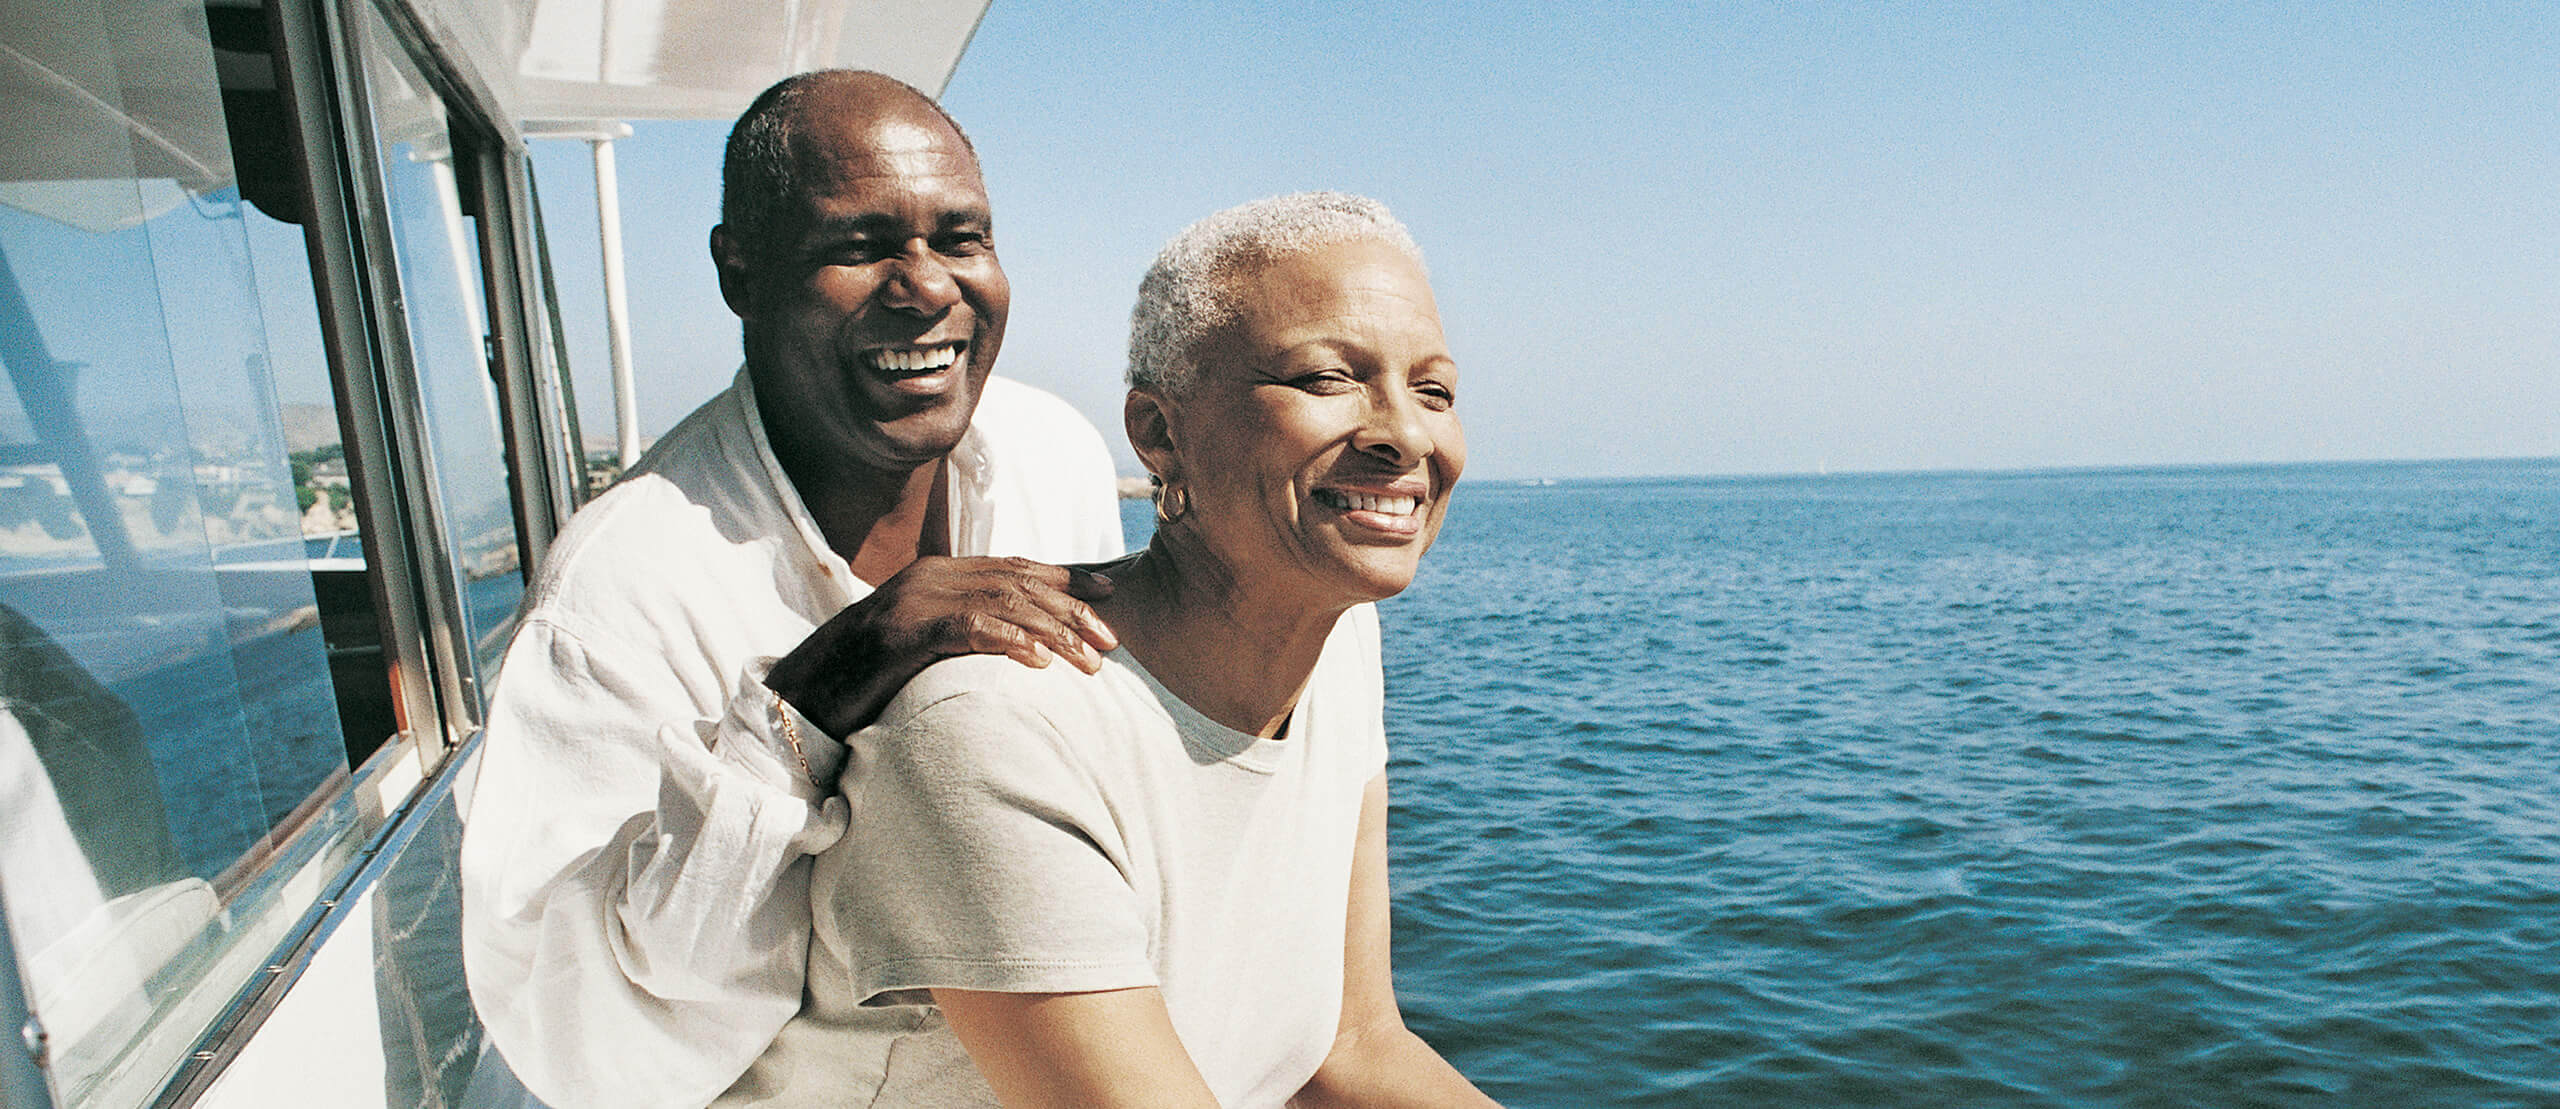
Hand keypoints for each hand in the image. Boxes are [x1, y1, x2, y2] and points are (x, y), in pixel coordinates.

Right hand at [767, 557, 1116, 737]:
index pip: (1016, 568)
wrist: (802, 694)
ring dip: (1053, 633)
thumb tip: (1020, 643)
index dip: (1067, 582)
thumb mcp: (927, 645)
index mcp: (939, 573)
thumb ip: (965, 631)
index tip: (1110, 598)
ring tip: (1089, 662)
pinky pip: (966, 629)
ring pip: (1003, 604)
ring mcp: (915, 600)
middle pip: (1020, 583)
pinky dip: (1008, 641)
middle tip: (1112, 642)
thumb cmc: (867, 678)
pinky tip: (1038, 663)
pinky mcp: (902, 633)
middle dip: (1073, 611)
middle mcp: (931, 576)